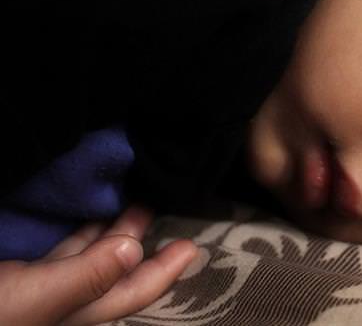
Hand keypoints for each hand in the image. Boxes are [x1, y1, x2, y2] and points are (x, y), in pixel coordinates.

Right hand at [0, 206, 196, 325]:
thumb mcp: (34, 300)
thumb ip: (85, 277)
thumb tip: (133, 251)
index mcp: (75, 313)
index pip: (132, 293)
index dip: (166, 271)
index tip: (191, 245)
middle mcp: (63, 302)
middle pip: (114, 270)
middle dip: (138, 240)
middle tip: (156, 204)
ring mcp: (39, 288)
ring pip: (87, 257)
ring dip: (110, 230)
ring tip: (130, 201)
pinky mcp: (18, 274)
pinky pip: (59, 251)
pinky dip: (77, 231)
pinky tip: (85, 213)